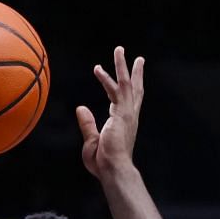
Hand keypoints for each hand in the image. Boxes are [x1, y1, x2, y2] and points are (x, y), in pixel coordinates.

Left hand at [76, 46, 143, 179]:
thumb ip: (87, 124)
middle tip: (139, 59)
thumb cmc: (104, 163)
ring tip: (119, 49)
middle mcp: (129, 116)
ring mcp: (127, 114)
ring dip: (122, 65)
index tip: (130, 78)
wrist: (113, 169)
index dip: (128, 88)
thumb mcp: (92, 141)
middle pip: (136, 90)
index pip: (129, 102)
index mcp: (125, 123)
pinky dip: (106, 78)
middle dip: (137, 73)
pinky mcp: (122, 114)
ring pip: (127, 84)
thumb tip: (80, 108)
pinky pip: (115, 91)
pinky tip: (97, 68)